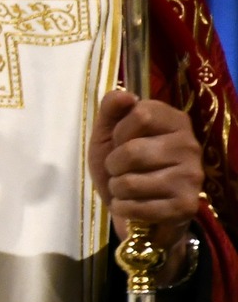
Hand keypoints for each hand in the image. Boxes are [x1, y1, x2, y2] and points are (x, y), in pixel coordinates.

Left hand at [89, 89, 204, 276]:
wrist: (134, 208)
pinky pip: (138, 206)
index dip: (120, 131)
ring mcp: (192, 176)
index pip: (141, 113)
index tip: (120, 142)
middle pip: (133, 150)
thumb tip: (124, 94)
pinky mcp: (186, 205)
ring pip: (131, 182)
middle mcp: (190, 145)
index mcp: (174, 121)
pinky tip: (131, 205)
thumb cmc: (121, 166)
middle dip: (113, 164)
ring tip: (125, 188)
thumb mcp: (108, 134)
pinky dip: (124, 208)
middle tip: (119, 170)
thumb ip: (111, 110)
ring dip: (117, 188)